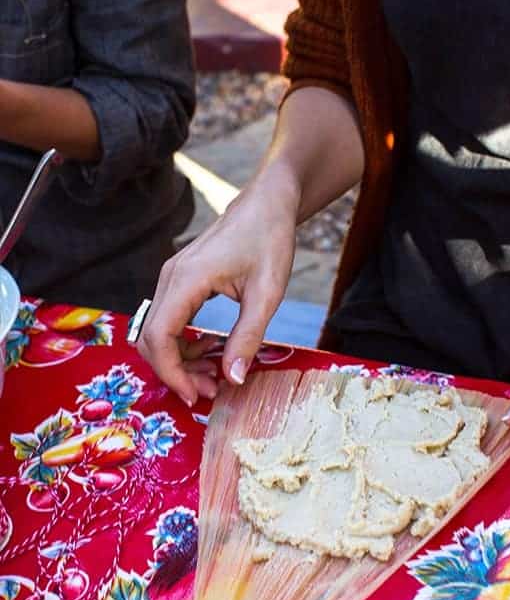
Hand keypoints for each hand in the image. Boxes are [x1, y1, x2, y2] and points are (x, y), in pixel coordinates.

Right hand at [136, 163, 298, 405]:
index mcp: (187, 278)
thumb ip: (248, 336)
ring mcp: (171, 277)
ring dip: (178, 360)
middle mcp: (170, 277)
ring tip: (213, 376)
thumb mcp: (267, 292)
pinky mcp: (179, 281)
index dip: (171, 372)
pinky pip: (168, 320)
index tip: (196, 395)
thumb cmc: (269, 240)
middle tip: (209, 390)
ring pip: (157, 331)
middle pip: (151, 338)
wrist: (266, 204)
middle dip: (174, 371)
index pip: (160, 336)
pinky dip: (183, 343)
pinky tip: (210, 351)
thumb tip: (232, 378)